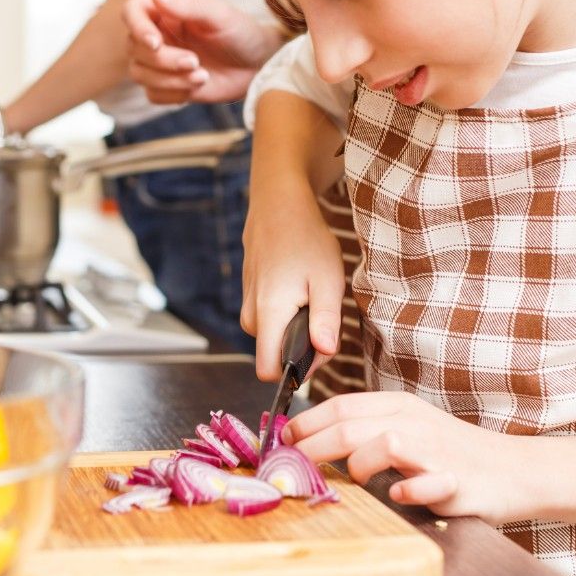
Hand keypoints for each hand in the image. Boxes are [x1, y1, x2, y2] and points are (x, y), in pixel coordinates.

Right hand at [122, 0, 285, 104]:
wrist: (257, 65)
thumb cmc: (241, 32)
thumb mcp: (219, 15)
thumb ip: (188, 5)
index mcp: (165, 8)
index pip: (132, 11)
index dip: (137, 27)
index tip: (156, 43)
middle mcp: (157, 32)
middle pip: (134, 48)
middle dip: (163, 60)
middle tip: (196, 62)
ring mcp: (160, 60)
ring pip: (139, 73)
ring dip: (169, 79)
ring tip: (202, 76)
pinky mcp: (167, 84)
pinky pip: (152, 94)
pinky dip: (173, 94)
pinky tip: (198, 86)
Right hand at [242, 189, 344, 381]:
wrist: (278, 204)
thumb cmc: (306, 239)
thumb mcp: (328, 279)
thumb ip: (326, 320)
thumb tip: (325, 352)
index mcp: (268, 313)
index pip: (268, 371)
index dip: (297, 370)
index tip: (319, 346)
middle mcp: (250, 313)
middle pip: (273, 355)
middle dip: (301, 345)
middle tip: (322, 310)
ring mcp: (247, 302)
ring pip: (272, 336)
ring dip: (295, 326)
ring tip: (311, 293)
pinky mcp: (249, 294)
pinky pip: (268, 319)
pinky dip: (287, 312)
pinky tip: (299, 285)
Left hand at [285, 391, 519, 524]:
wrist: (512, 469)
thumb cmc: (449, 453)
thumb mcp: (406, 428)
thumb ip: (366, 430)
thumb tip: (312, 440)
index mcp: (398, 406)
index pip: (342, 406)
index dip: (307, 422)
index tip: (281, 439)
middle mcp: (413, 422)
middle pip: (350, 426)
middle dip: (313, 445)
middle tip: (291, 465)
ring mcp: (434, 450)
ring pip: (382, 444)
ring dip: (357, 466)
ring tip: (354, 481)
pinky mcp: (455, 480)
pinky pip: (424, 482)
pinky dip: (408, 488)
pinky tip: (399, 493)